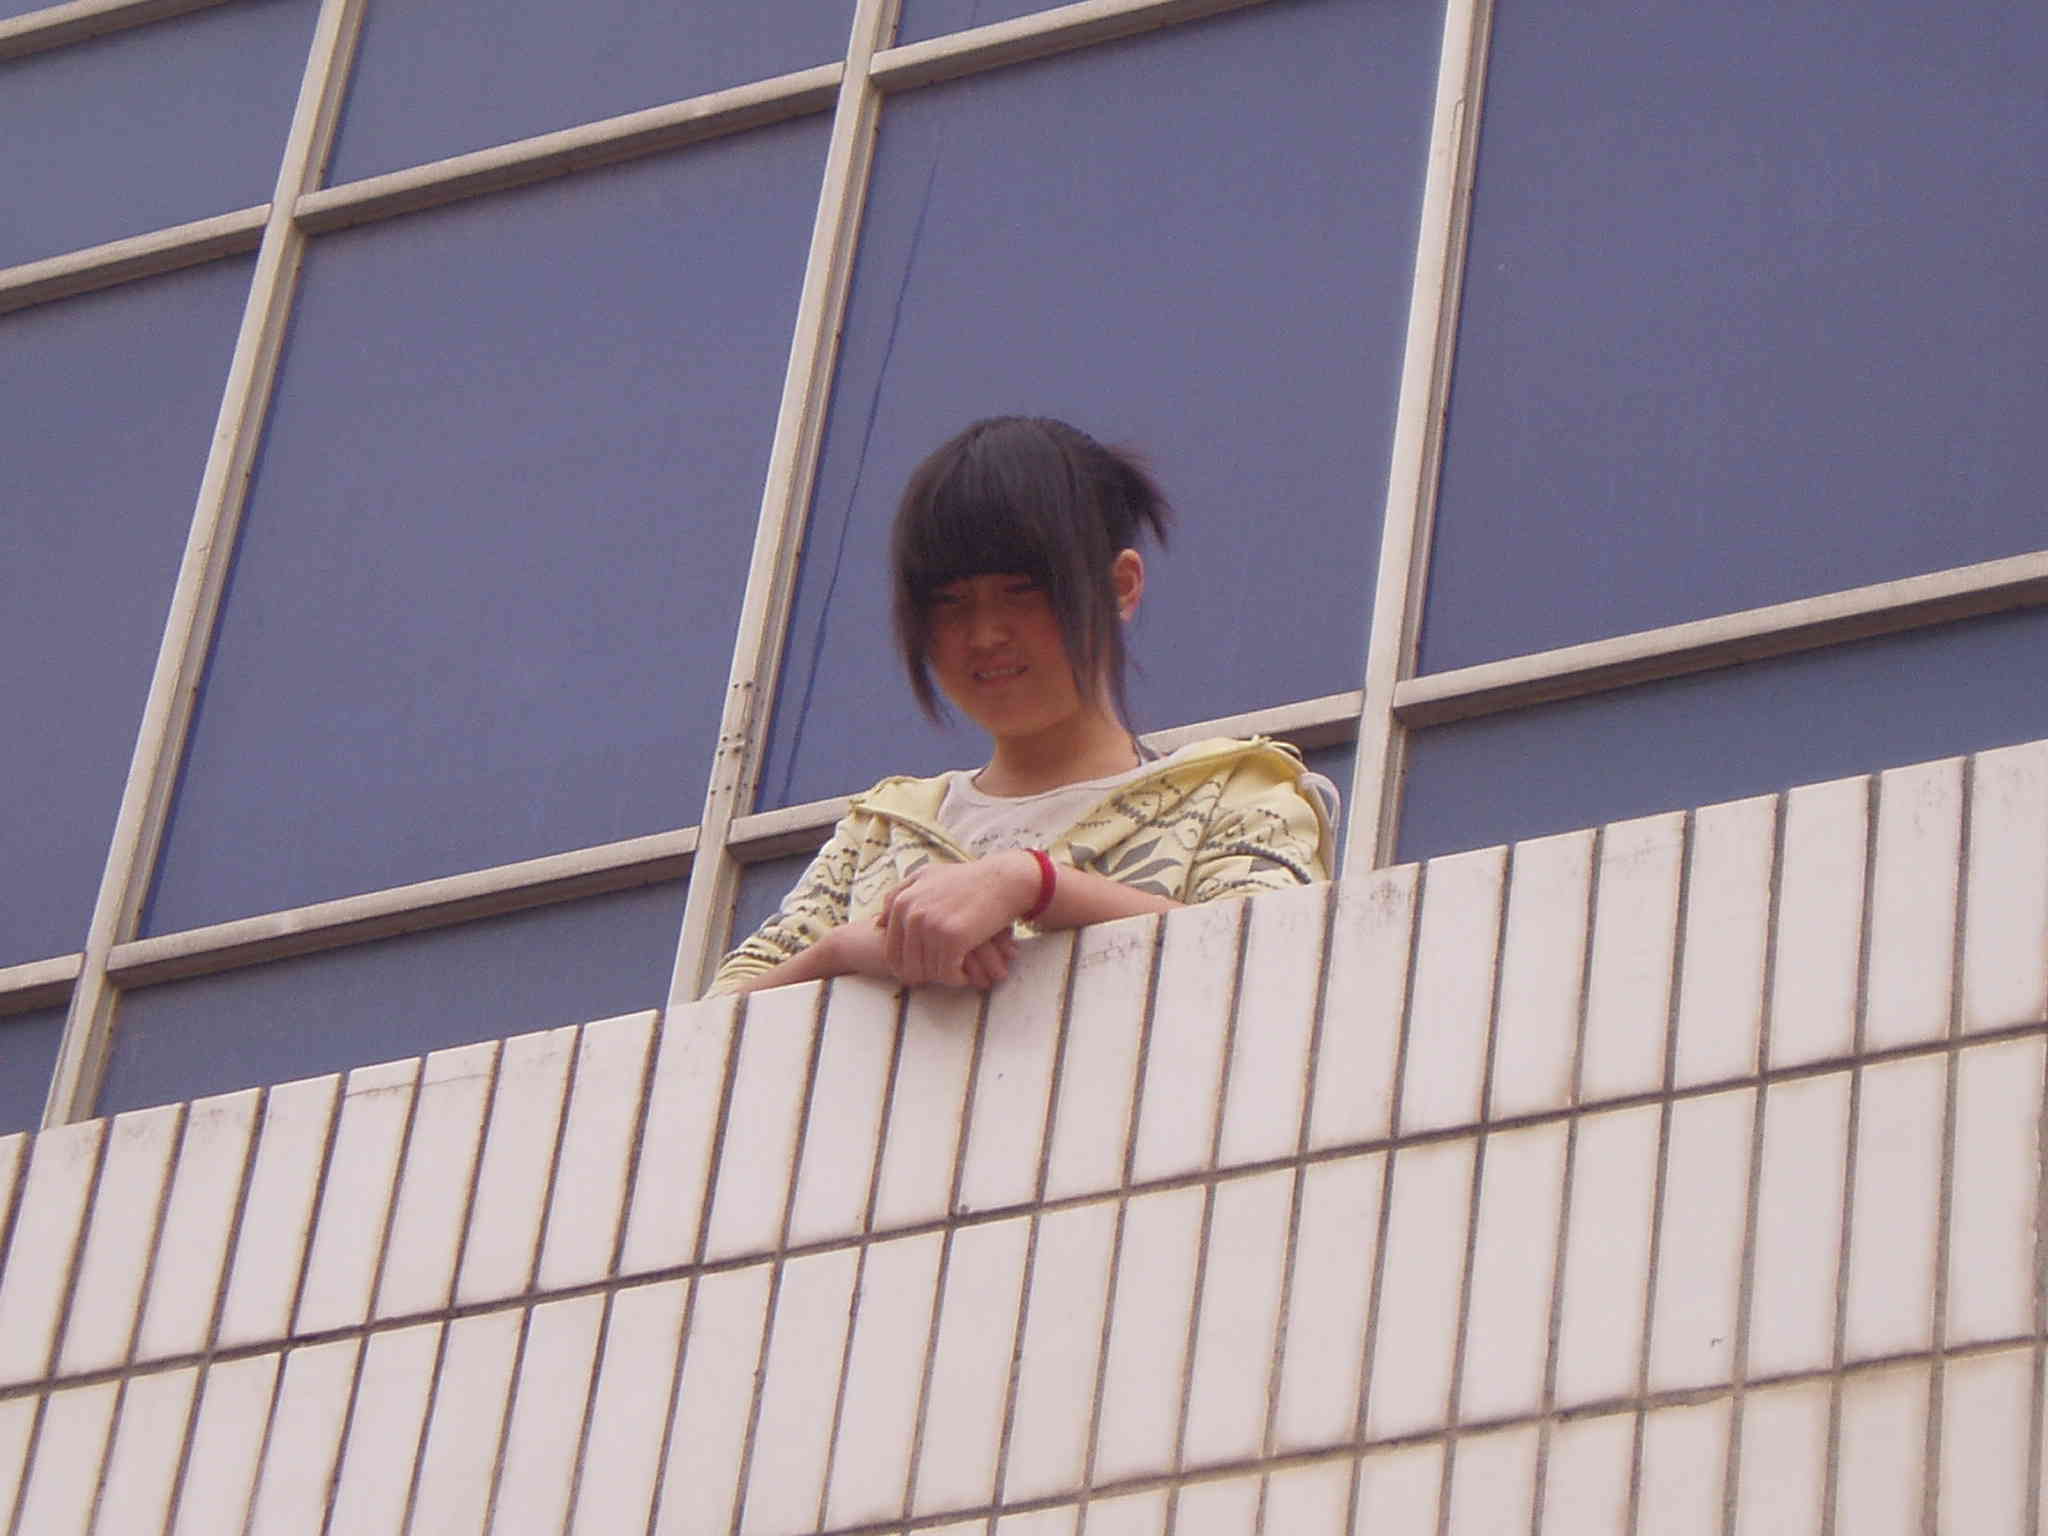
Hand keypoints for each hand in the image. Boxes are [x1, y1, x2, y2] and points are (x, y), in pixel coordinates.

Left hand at [878, 852, 1038, 986]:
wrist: (1004, 879)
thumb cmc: (968, 881)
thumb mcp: (927, 877)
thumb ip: (899, 895)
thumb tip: (878, 924)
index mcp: (901, 902)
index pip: (892, 953)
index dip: (908, 967)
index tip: (928, 968)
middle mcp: (911, 913)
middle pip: (908, 966)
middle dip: (926, 974)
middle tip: (945, 972)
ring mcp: (930, 926)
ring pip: (928, 972)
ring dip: (944, 977)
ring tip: (958, 970)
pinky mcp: (951, 938)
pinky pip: (947, 974)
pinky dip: (957, 979)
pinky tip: (966, 975)